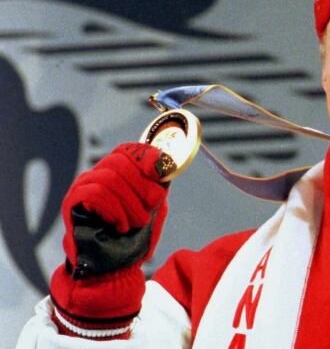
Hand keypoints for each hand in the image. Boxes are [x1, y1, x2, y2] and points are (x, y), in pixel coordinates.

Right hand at [50, 143, 169, 334]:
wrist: (113, 270)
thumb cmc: (133, 240)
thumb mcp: (153, 209)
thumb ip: (158, 186)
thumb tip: (165, 164)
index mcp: (118, 174)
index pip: (128, 150)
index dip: (146, 157)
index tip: (160, 172)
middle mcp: (98, 175)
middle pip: (120, 160)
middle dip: (141, 184)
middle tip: (149, 207)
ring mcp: (83, 187)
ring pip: (109, 176)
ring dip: (129, 202)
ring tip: (136, 223)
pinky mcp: (72, 203)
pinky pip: (95, 193)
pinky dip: (114, 209)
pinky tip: (120, 225)